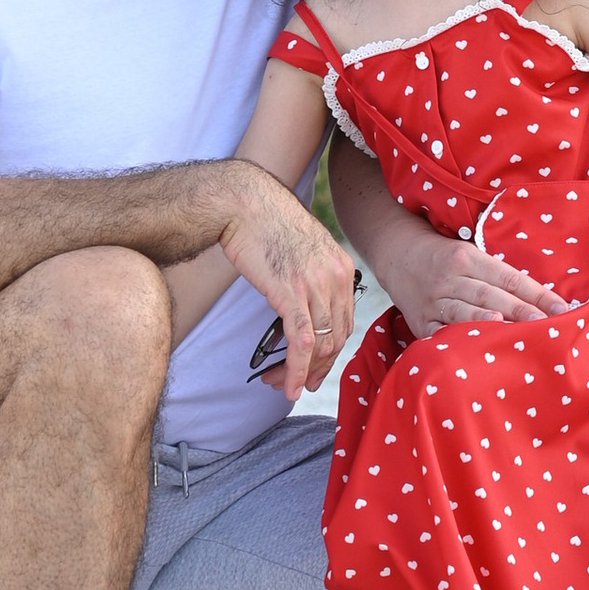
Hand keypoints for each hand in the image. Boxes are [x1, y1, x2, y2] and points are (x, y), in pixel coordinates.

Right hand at [217, 174, 355, 401]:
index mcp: (342, 268)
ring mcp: (315, 286)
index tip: (314, 368)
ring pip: (319, 346)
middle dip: (317, 368)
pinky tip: (289, 386)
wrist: (244, 203)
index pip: (344, 323)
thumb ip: (312, 277)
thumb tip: (304, 307)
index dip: (329, 352)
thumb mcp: (303, 250)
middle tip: (299, 384)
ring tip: (282, 385)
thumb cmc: (266, 224)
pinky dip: (297, 370)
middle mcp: (336, 278)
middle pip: (336, 339)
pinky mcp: (291, 293)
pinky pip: (302, 343)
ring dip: (301, 373)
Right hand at [380, 213, 568, 332]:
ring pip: (465, 313)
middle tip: (546, 325)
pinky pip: (439, 333)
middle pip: (490, 295)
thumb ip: (497, 275)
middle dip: (520, 311)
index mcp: (467, 258)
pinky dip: (456, 341)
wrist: (397, 255)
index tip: (561, 308)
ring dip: (489, 324)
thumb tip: (540, 299)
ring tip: (511, 333)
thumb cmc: (445, 258)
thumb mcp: (469, 254)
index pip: (508, 277)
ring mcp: (433, 301)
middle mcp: (450, 278)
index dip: (535, 293)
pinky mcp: (420, 322)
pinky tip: (472, 350)